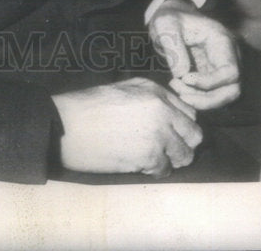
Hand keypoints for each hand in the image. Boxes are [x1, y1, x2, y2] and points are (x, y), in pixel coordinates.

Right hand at [54, 78, 202, 176]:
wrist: (66, 127)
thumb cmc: (88, 108)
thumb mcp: (122, 89)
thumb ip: (150, 98)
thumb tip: (170, 114)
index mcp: (154, 91)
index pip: (188, 112)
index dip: (180, 126)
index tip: (171, 134)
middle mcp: (162, 109)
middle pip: (194, 134)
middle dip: (183, 144)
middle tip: (166, 150)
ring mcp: (159, 133)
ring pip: (185, 155)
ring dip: (172, 159)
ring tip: (151, 158)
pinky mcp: (151, 156)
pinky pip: (166, 170)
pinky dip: (155, 171)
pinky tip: (138, 163)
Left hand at [148, 0, 240, 110]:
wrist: (172, 19)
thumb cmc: (170, 19)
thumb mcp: (165, 25)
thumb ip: (173, 46)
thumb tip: (182, 75)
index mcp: (222, 41)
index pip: (230, 72)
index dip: (210, 82)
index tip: (184, 78)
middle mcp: (229, 57)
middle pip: (232, 90)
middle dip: (206, 99)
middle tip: (180, 95)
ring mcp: (222, 68)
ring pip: (223, 97)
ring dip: (199, 100)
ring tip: (175, 85)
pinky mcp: (213, 77)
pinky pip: (212, 95)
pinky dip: (196, 98)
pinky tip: (178, 86)